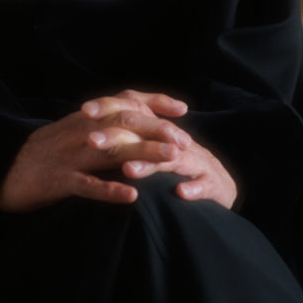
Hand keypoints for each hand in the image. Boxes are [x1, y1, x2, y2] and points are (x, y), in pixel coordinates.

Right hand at [0, 89, 185, 211]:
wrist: (2, 170)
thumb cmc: (42, 154)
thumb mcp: (71, 132)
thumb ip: (99, 126)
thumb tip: (134, 123)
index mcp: (83, 118)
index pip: (123, 100)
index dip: (154, 101)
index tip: (182, 108)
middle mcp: (79, 130)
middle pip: (123, 121)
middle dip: (157, 128)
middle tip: (185, 140)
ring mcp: (69, 155)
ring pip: (112, 150)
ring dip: (145, 154)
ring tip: (172, 160)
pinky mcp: (57, 180)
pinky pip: (87, 184)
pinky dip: (110, 190)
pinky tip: (132, 197)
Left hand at [83, 91, 236, 209]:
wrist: (220, 184)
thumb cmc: (178, 165)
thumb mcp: (153, 149)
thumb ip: (129, 137)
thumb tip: (92, 127)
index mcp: (161, 131)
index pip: (135, 113)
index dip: (111, 109)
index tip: (83, 110)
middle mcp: (177, 141)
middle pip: (148, 134)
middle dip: (119, 138)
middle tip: (93, 141)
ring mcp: (196, 162)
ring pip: (172, 160)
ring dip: (150, 165)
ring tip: (128, 170)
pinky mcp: (212, 184)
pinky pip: (202, 186)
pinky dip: (192, 189)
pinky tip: (179, 193)